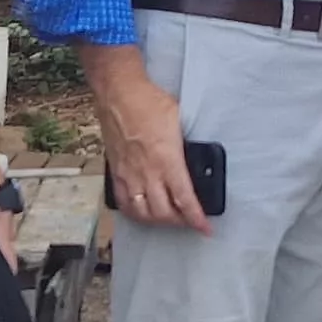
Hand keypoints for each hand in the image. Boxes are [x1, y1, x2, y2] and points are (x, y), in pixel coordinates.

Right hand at [95, 70, 210, 233]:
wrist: (118, 93)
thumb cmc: (148, 102)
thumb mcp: (179, 121)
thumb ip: (185, 145)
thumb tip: (193, 158)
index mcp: (167, 159)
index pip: (185, 200)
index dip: (196, 219)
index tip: (205, 229)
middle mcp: (147, 172)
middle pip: (164, 213)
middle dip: (180, 223)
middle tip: (190, 221)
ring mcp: (129, 174)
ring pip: (143, 213)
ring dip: (159, 221)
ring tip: (170, 219)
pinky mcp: (116, 172)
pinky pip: (124, 202)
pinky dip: (135, 213)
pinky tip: (144, 212)